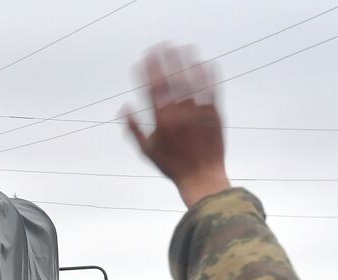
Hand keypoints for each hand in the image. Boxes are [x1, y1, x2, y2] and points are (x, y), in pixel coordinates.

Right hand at [124, 45, 229, 207]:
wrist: (201, 177)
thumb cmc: (172, 166)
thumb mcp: (146, 151)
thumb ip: (133, 129)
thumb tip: (123, 109)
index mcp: (161, 121)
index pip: (151, 89)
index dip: (147, 71)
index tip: (144, 58)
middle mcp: (179, 113)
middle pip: (171, 80)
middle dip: (165, 60)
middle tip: (162, 45)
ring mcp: (197, 112)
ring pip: (191, 81)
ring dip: (186, 61)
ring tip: (183, 47)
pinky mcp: (214, 114)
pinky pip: (211, 90)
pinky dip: (208, 75)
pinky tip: (204, 63)